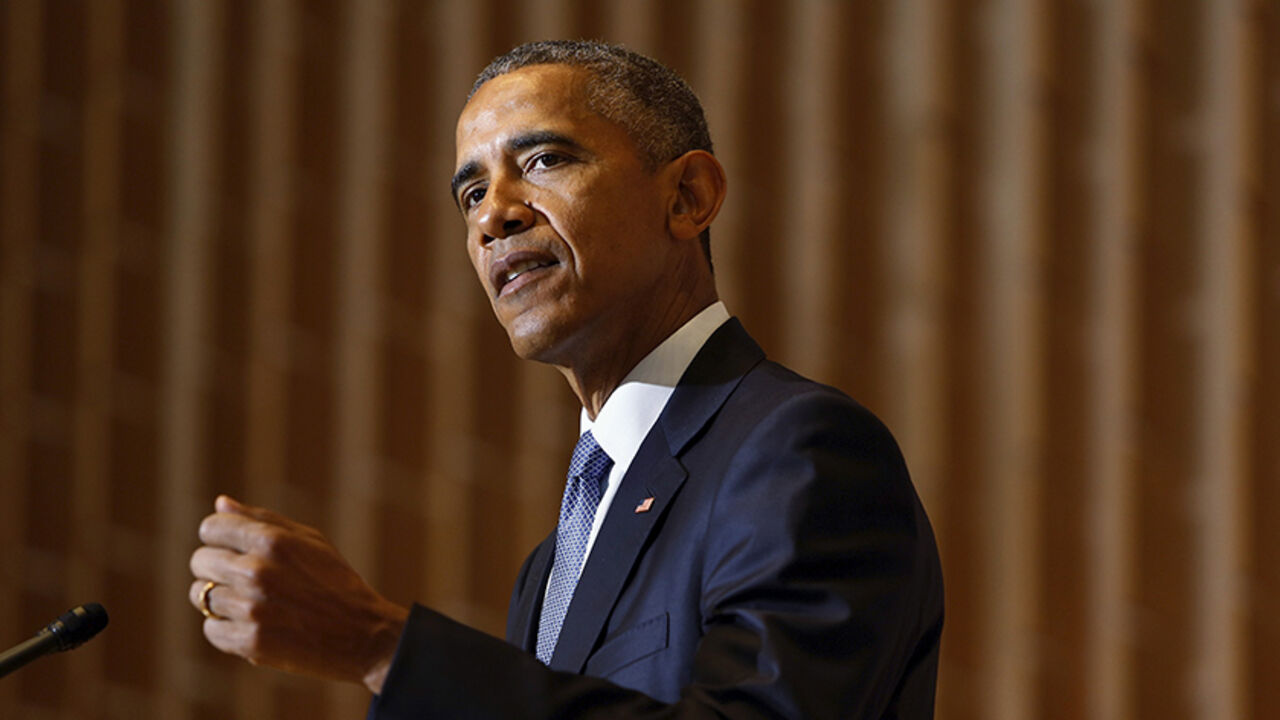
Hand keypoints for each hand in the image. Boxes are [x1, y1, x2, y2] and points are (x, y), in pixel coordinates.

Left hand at [188, 495, 408, 693]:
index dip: (219, 536)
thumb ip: (263, 520)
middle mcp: (257, 572)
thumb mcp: (309, 540)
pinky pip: (211, 629)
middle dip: (216, 567)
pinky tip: (251, 624)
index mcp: (272, 541)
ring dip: (221, 598)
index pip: (211, 528)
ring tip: (250, 602)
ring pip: (201, 596)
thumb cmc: (336, 581)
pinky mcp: (251, 642)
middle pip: (200, 561)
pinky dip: (225, 628)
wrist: (362, 634)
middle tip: (242, 578)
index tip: (232, 548)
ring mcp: (252, 609)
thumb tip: (221, 503)